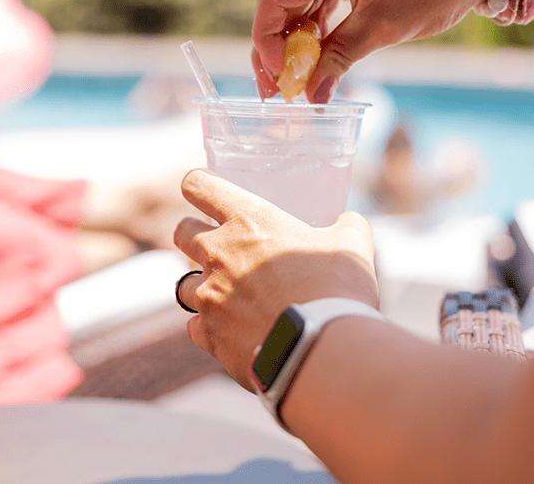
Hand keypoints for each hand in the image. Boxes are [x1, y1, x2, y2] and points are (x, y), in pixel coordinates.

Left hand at [173, 169, 377, 389]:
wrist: (321, 348)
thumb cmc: (335, 287)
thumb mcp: (352, 243)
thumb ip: (347, 225)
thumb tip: (347, 220)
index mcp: (248, 220)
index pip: (198, 185)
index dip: (198, 185)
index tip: (204, 192)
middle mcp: (219, 254)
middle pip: (181, 231)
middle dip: (194, 233)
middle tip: (220, 243)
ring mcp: (210, 297)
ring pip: (183, 282)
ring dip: (202, 283)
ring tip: (230, 292)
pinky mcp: (210, 335)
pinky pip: (195, 325)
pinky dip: (209, 325)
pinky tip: (234, 327)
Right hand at [251, 0, 490, 102]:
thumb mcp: (384, 28)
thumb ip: (339, 59)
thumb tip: (312, 95)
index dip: (266, 43)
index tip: (277, 78)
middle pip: (281, 1)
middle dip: (277, 48)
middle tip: (277, 89)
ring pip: (299, 0)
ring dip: (296, 40)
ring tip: (296, 80)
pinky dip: (316, 25)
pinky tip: (314, 55)